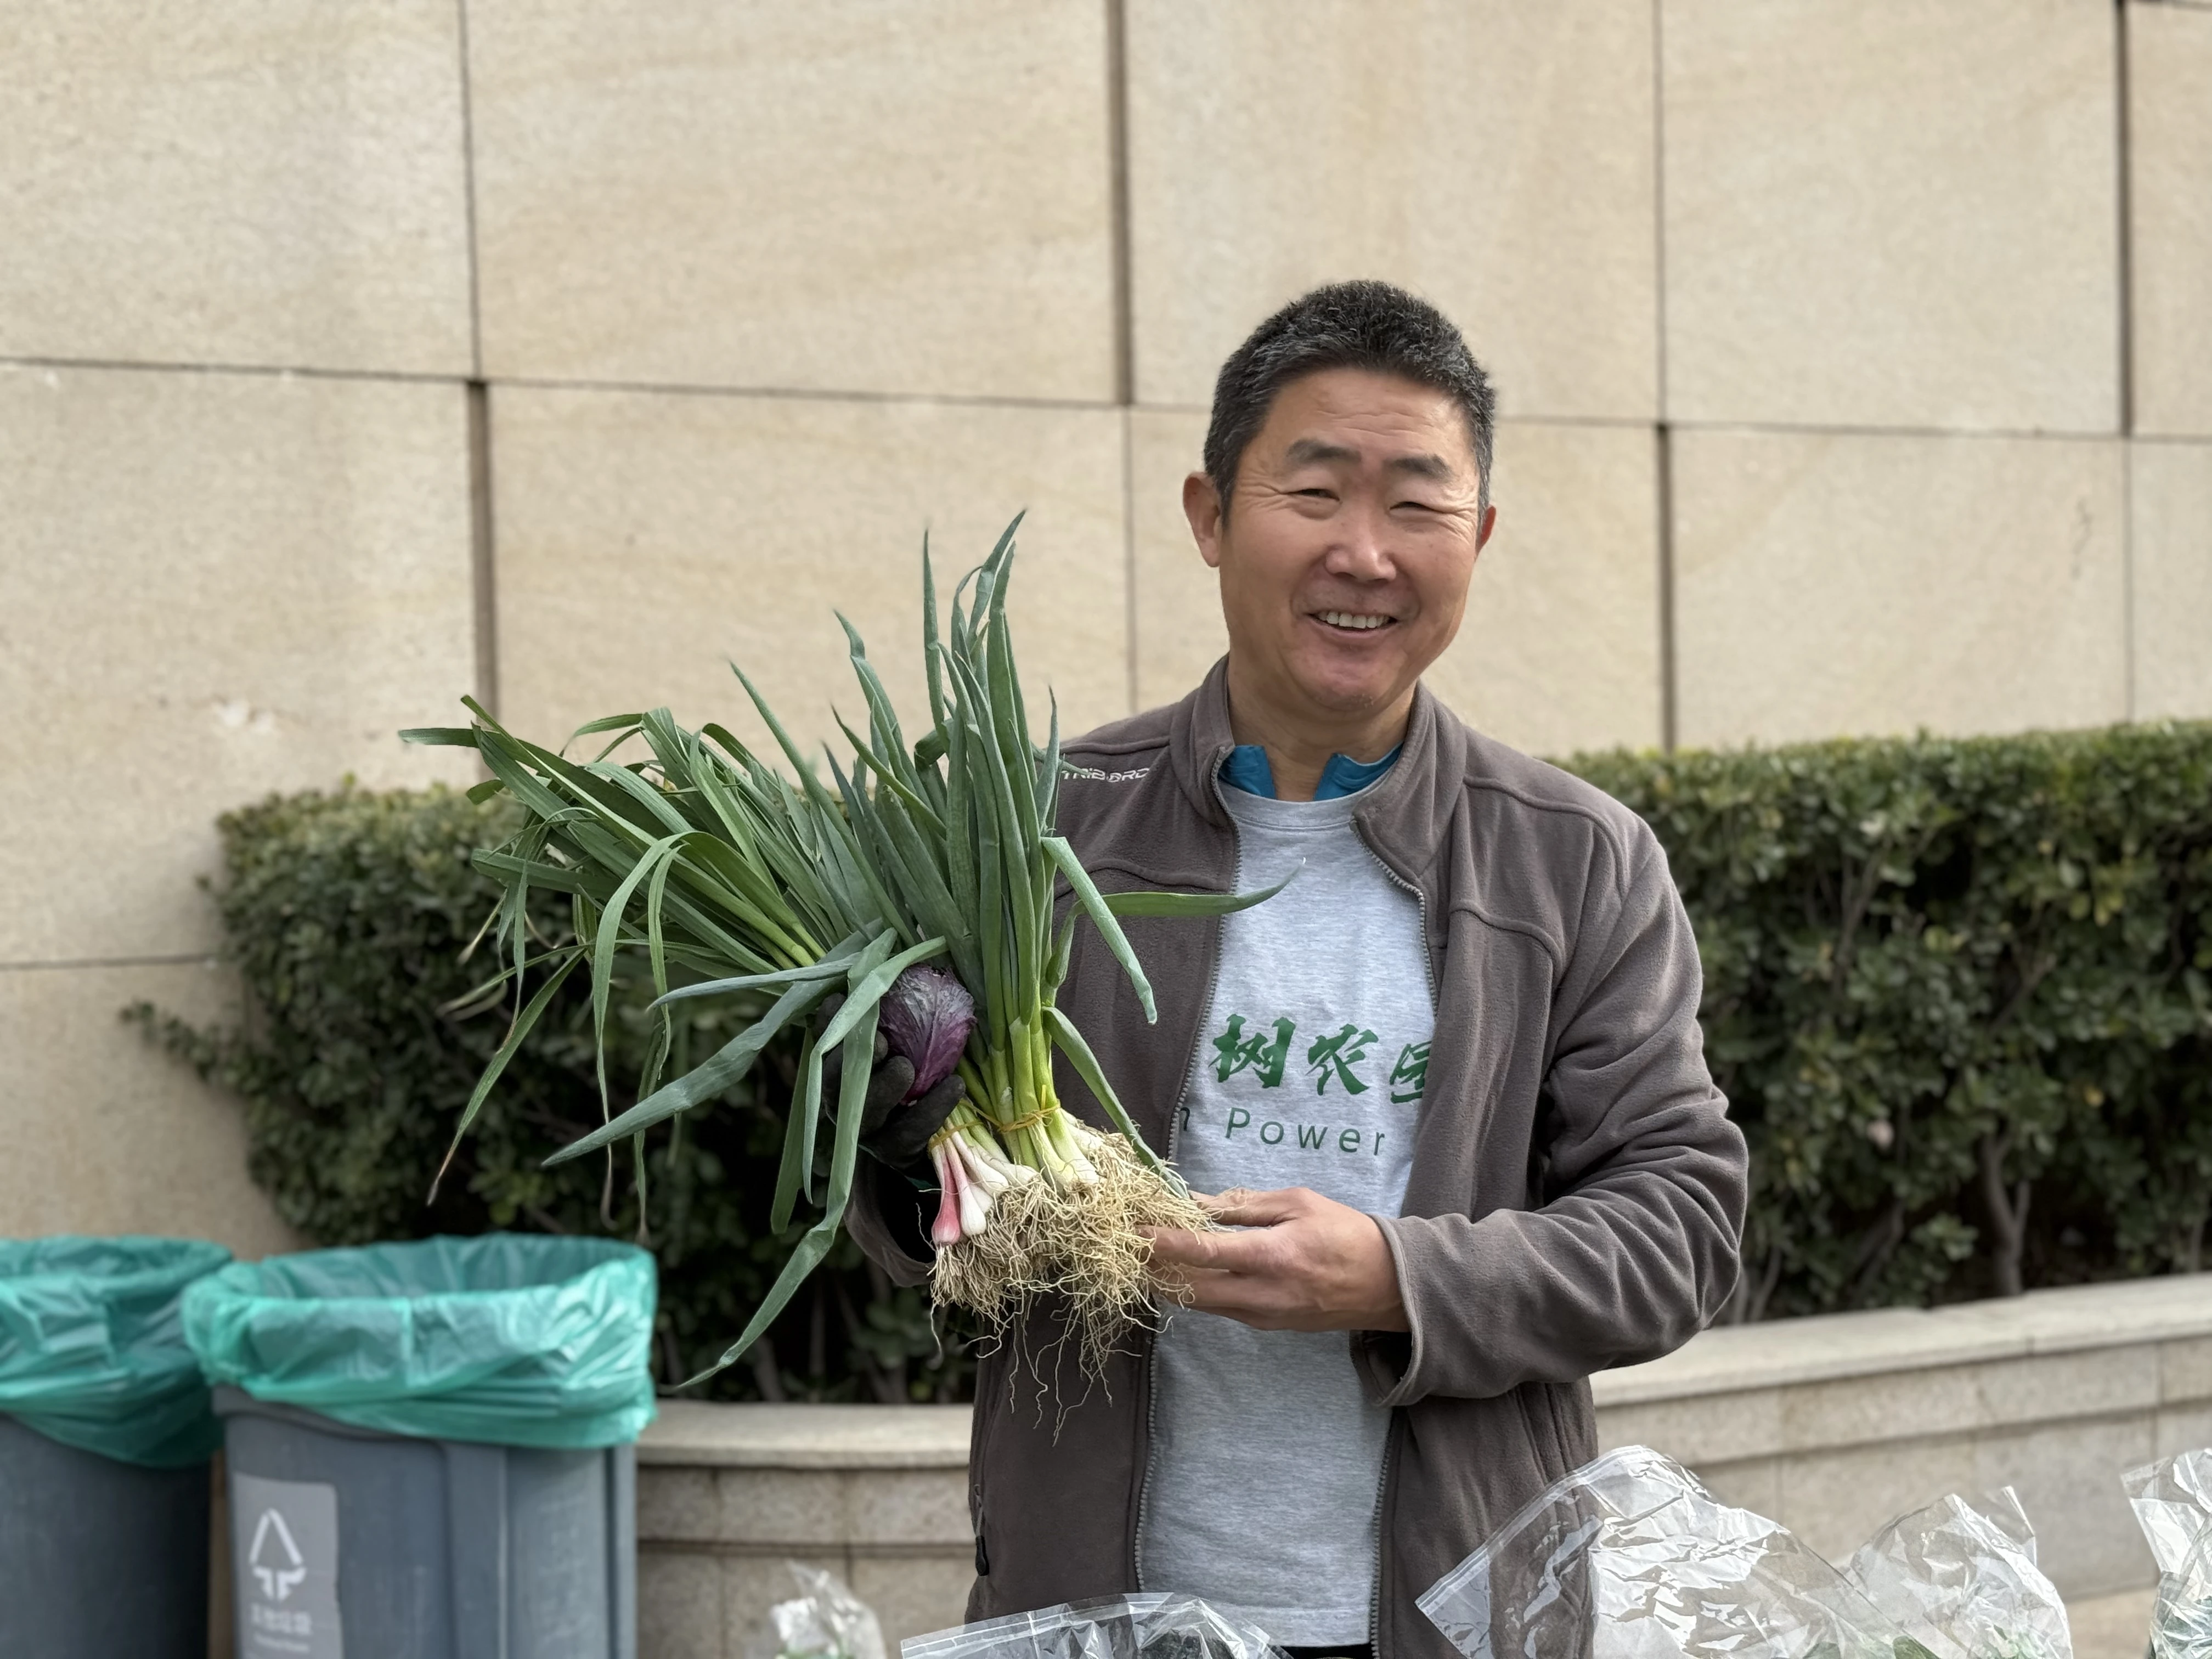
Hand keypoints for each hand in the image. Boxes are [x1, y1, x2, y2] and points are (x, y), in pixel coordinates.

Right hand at [812, 995, 964, 1170]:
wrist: (928, 1143)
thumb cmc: (913, 1078)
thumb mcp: (902, 1044)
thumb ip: (895, 1017)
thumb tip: (904, 966)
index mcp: (839, 1075)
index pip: (824, 1047)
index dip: (826, 1024)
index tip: (838, 999)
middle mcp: (844, 1105)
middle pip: (834, 1083)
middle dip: (852, 1058)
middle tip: (880, 1041)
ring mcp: (868, 1133)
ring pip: (866, 1113)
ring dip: (886, 1085)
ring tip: (907, 1067)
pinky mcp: (896, 1152)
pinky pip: (910, 1132)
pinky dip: (934, 1107)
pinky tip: (955, 1084)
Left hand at [1142, 1186, 1408, 1331]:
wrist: (1385, 1284)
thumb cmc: (1343, 1232)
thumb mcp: (1296, 1202)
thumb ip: (1243, 1206)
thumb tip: (1196, 1202)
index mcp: (1271, 1256)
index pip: (1202, 1253)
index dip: (1163, 1243)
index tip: (1134, 1230)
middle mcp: (1261, 1294)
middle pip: (1189, 1289)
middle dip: (1155, 1268)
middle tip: (1132, 1244)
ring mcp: (1263, 1315)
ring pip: (1200, 1304)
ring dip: (1172, 1281)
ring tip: (1152, 1254)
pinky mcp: (1266, 1325)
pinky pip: (1220, 1308)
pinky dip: (1197, 1290)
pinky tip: (1189, 1269)